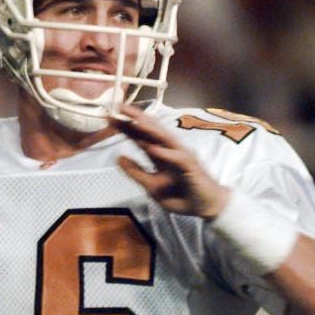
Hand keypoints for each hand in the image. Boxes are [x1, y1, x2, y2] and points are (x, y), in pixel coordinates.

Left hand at [114, 104, 230, 218]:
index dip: (126, 127)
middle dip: (137, 118)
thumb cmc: (181, 195)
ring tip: (135, 120)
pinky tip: (153, 149)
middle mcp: (170, 151)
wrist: (205, 207)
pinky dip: (166, 153)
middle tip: (120, 107)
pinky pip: (178, 159)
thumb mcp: (152, 187)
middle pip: (152, 131)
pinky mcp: (192, 167)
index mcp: (159, 155)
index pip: (140, 137)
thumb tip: (119, 157)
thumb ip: (136, 172)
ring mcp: (181, 157)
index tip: (109, 118)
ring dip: (150, 129)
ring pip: (165, 139)